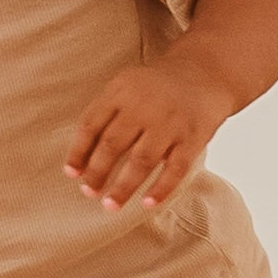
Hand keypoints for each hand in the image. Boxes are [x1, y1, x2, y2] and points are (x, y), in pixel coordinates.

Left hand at [64, 59, 232, 212]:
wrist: (205, 72)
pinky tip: (147, 204)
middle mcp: (144, 106)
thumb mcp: (126, 86)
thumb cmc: (156, 87)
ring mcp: (170, 123)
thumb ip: (105, 114)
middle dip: (97, 173)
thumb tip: (81, 158)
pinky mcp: (193, 138)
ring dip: (123, 187)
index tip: (72, 174)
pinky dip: (161, 188)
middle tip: (89, 193)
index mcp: (121, 91)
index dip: (79, 151)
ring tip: (110, 205)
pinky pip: (175, 168)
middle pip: (113, 144)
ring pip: (141, 160)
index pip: (91, 124)